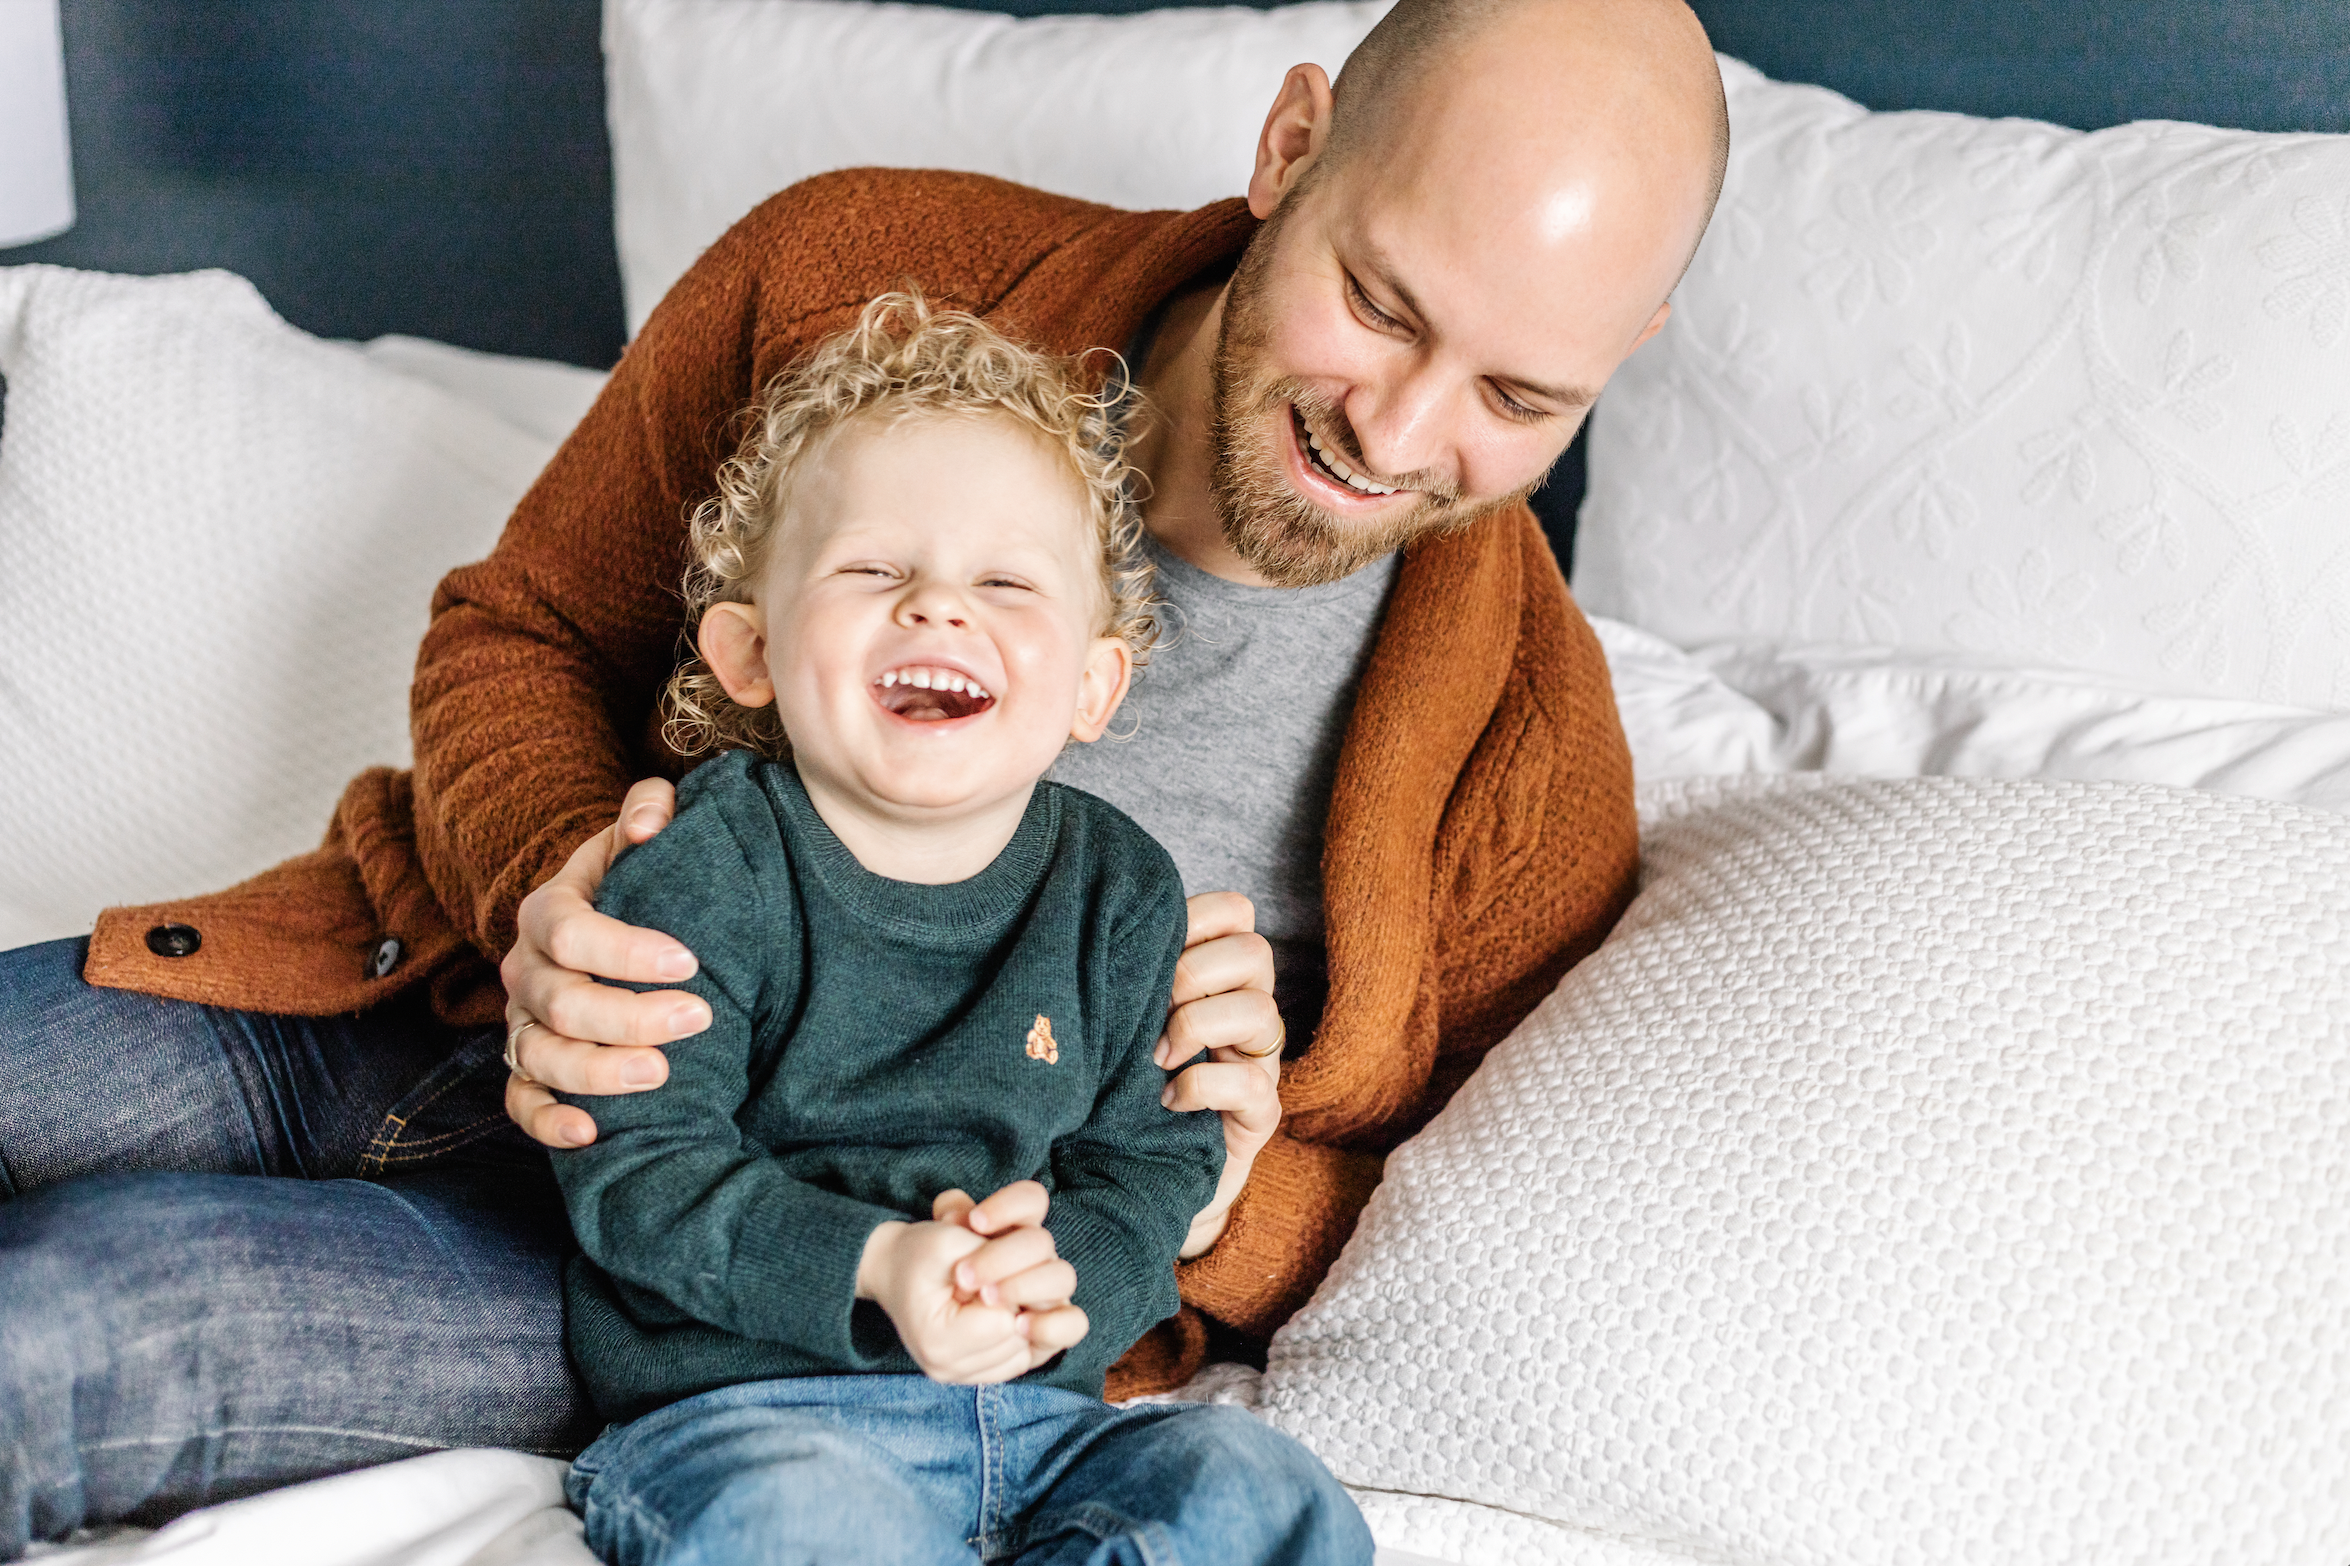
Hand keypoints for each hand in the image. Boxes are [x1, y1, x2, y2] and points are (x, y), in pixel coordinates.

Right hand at [501, 778, 711, 1148]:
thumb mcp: (642, 835)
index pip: (569, 931)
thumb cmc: (639, 881)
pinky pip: (520, 1102)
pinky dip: (547, 1122)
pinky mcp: (527, 1066)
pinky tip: (592, 1133)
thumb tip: (650, 821)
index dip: (624, 949)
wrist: (613, 924)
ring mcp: (522, 1023)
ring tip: (662, 1076)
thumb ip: (650, 810)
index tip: (689, 960)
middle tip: (700, 1018)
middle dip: (630, 1016)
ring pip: (539, 1057)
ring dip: (598, 1072)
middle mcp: (525, 971)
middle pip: (560, 1002)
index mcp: (547, 912)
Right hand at [859, 1187, 1087, 1383]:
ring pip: (1026, 1353)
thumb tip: (1027, 1305)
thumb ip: (992, 1266)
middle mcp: (948, 1370)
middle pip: (1021, 1340)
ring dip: (1019, 1320)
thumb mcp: (949, 1240)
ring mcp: (960, 1378)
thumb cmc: (921, 1252)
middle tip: (988, 1282)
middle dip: (1017, 1303)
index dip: (1008, 1287)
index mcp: (937, 1340)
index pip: (1008, 1321)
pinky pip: (1019, 1361)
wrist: (892, 1271)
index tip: (982, 1272)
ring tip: (990, 1297)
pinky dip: (1017, 1337)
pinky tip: (996, 1314)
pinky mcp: (975, 1377)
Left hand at [930, 1184, 1085, 1321]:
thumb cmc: (925, 1272)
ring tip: (987, 1299)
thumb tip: (985, 1269)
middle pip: (1042, 1243)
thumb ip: (958, 1241)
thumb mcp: (930, 1251)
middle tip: (964, 1277)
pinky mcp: (1047, 1332)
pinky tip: (1019, 1327)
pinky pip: (1073, 1325)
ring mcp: (1046, 1295)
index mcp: (1015, 1226)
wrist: (915, 1311)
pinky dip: (1051, 1325)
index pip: (1033, 1200)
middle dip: (1002, 1258)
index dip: (1009, 1207)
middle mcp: (1035, 1258)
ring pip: (1062, 1278)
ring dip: (1023, 1285)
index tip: (974, 1222)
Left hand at [1153, 893, 1284, 1258]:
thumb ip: (1124, 974)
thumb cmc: (1123, 1083)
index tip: (1150, 949)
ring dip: (1197, 1025)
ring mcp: (1261, 1061)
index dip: (1197, 918)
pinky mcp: (1261, 1114)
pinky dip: (1202, 1085)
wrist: (1142, 1171)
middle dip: (1193, 973)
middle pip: (1255, 952)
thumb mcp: (1124, 1020)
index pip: (1237, 912)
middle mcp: (1250, 1009)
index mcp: (1220, 974)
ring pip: (1260, 1011)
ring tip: (1157, 1057)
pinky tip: (1168, 1099)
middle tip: (1153, 1007)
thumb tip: (1084, 923)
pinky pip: (1250, 1083)